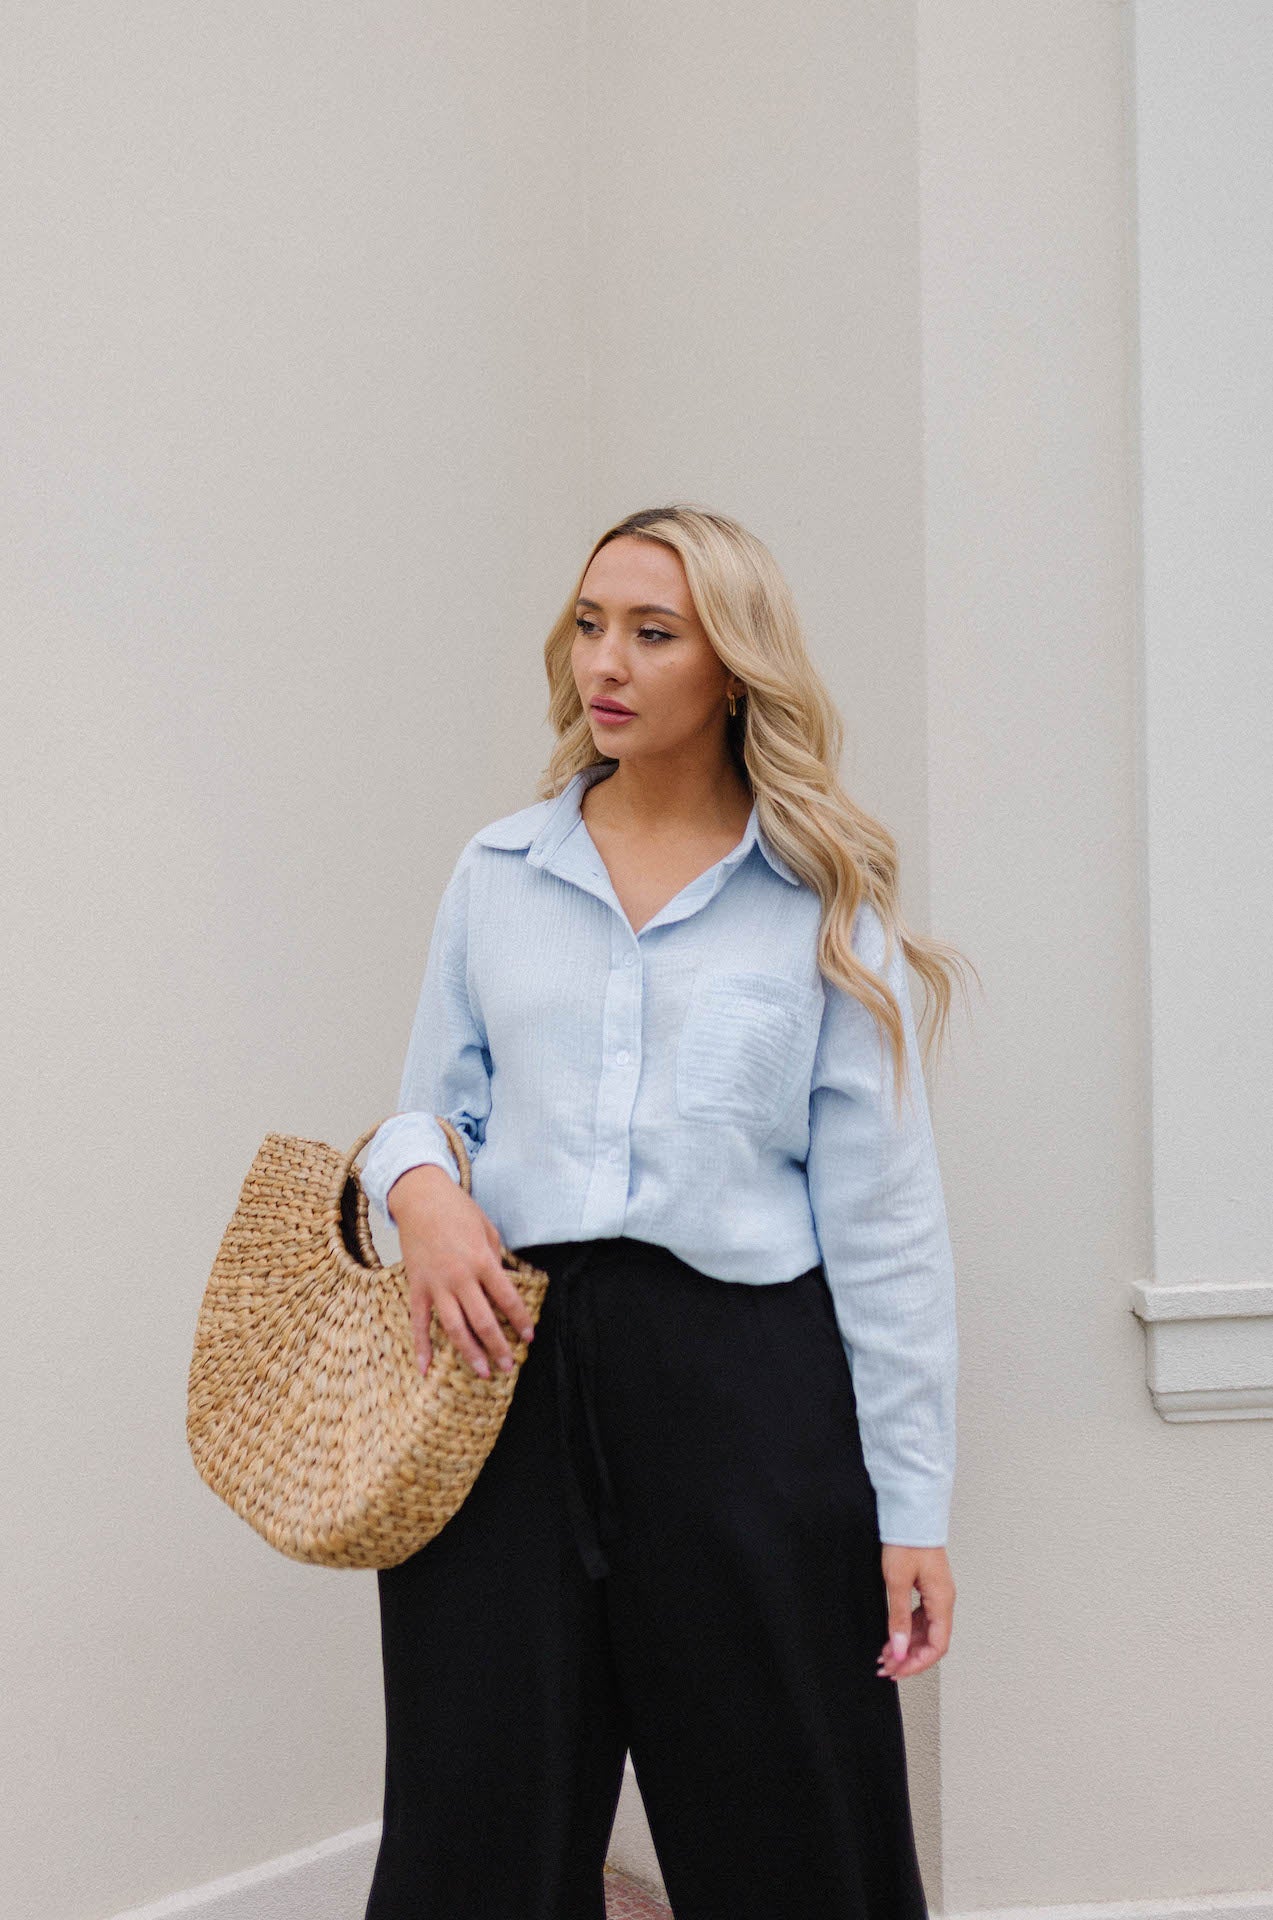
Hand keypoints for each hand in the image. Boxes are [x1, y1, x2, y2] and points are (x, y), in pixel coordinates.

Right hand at [388, 1166, 536, 1380]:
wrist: (420, 1197)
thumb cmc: (458, 1210)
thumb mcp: (488, 1229)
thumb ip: (496, 1259)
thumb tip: (501, 1286)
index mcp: (483, 1261)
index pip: (508, 1300)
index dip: (521, 1321)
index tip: (529, 1337)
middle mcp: (460, 1277)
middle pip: (483, 1321)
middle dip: (498, 1347)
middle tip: (508, 1367)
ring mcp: (436, 1284)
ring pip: (454, 1327)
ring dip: (469, 1352)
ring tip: (482, 1372)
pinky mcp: (416, 1287)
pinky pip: (419, 1322)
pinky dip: (421, 1347)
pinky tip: (425, 1369)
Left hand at [876, 1543, 954, 1679]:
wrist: (910, 1515)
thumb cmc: (907, 1542)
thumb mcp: (897, 1582)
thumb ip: (898, 1618)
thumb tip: (899, 1650)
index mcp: (942, 1601)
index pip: (937, 1646)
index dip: (918, 1663)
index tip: (898, 1670)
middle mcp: (943, 1601)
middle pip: (931, 1642)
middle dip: (909, 1659)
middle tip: (887, 1668)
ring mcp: (936, 1595)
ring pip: (925, 1632)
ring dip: (907, 1646)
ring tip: (885, 1656)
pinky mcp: (927, 1589)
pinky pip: (920, 1618)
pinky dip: (906, 1631)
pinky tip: (891, 1637)